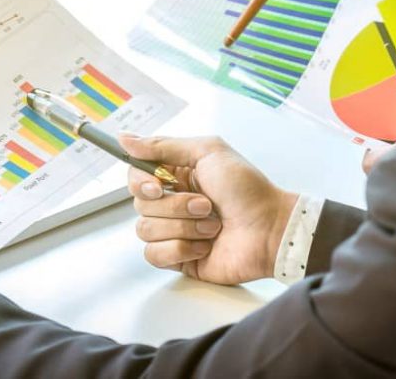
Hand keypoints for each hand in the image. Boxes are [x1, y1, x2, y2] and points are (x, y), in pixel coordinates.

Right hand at [123, 135, 296, 284]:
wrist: (271, 231)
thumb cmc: (248, 190)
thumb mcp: (208, 152)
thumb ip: (163, 145)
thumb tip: (125, 138)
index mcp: (176, 175)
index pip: (136, 176)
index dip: (140, 182)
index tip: (158, 185)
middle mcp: (172, 202)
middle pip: (140, 204)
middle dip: (175, 206)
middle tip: (206, 205)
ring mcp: (174, 231)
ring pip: (145, 230)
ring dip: (182, 227)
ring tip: (212, 226)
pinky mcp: (179, 257)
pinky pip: (154, 255)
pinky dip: (180, 249)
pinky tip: (204, 246)